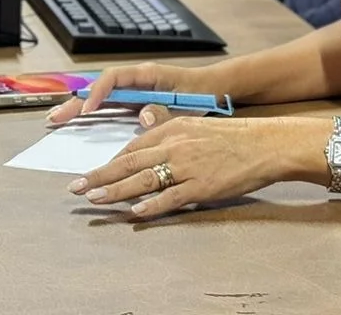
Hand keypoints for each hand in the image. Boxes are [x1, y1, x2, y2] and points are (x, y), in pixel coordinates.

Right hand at [46, 61, 219, 126]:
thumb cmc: (202, 92)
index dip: (97, 93)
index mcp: (146, 75)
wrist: (215, 90)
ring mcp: (135, 92)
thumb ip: (165, 110)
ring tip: (58, 120)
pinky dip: (94, 114)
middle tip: (55, 117)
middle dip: (76, 101)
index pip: (113, 78)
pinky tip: (80, 124)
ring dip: (79, 108)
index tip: (87, 111)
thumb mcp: (186, 102)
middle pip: (99, 88)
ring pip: (101, 98)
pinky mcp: (136, 103)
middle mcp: (136, 81)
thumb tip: (144, 117)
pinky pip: (110, 107)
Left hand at [67, 115, 294, 218]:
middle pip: (129, 162)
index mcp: (172, 128)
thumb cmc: (232, 137)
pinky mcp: (202, 186)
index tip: (92, 172)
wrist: (264, 144)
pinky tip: (135, 212)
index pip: (133, 146)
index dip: (110, 161)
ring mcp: (187, 166)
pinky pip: (171, 197)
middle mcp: (175, 145)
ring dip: (115, 191)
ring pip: (143, 180)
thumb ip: (169, 135)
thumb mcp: (195, 126)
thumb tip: (145, 148)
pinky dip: (152, 205)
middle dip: (99, 176)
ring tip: (95, 200)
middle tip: (76, 187)